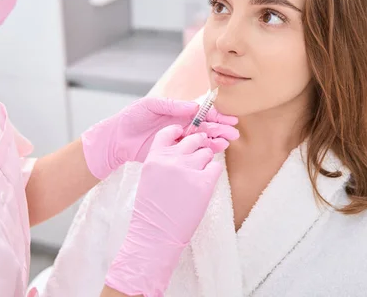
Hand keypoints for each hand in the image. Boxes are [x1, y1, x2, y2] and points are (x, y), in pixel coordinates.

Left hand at [82, 97, 237, 178]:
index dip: (216, 114)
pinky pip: (193, 153)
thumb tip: (193, 106)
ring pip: (203, 139)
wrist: (117, 138)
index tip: (229, 117)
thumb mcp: (150, 105)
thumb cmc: (132, 117)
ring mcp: (179, 141)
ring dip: (217, 140)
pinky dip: (205, 152)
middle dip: (222, 128)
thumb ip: (172, 106)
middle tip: (235, 132)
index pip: (202, 112)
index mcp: (178, 112)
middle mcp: (182, 126)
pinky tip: (216, 151)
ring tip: (228, 141)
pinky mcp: (175, 154)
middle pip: (207, 126)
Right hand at [104, 124, 235, 295]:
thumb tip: (184, 149)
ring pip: (206, 152)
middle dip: (198, 146)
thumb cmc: (152, 209)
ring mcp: (188, 170)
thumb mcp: (150, 178)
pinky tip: (204, 186)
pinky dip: (213, 175)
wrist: (155, 234)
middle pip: (193, 140)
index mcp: (155, 157)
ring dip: (206, 161)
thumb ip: (163, 160)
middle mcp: (171, 160)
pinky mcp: (204, 183)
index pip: (169, 132)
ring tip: (198, 177)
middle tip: (197, 158)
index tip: (184, 136)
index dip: (180, 132)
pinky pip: (216, 168)